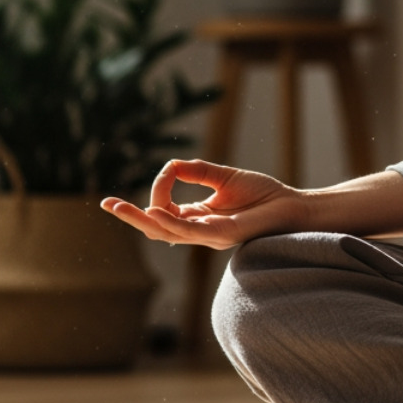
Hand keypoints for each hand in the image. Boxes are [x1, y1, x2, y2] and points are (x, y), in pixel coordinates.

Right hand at [100, 159, 305, 249]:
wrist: (295, 206)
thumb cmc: (264, 195)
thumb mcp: (224, 177)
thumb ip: (196, 171)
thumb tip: (169, 166)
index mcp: (198, 218)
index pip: (164, 210)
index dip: (158, 190)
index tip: (167, 170)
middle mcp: (200, 231)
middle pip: (157, 228)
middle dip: (130, 217)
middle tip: (107, 204)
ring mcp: (210, 236)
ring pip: (168, 233)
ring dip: (142, 220)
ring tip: (119, 208)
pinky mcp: (224, 235)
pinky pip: (191, 231)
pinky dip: (171, 222)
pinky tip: (155, 212)